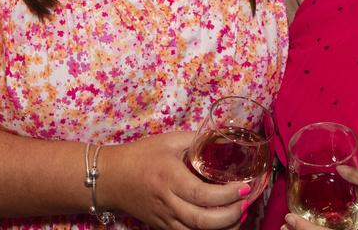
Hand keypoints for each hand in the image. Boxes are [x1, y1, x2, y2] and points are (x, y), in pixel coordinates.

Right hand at [102, 131, 247, 229]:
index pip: (202, 194)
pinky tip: (222, 225)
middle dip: (230, 217)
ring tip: (240, 217)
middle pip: (202, 221)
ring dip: (222, 229)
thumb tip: (222, 137)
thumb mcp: (168, 141)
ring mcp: (164, 219)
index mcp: (170, 178)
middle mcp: (168, 203)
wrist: (111, 178)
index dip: (227, 195)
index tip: (244, 187)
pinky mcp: (162, 228)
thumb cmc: (141, 155)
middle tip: (246, 204)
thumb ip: (196, 139)